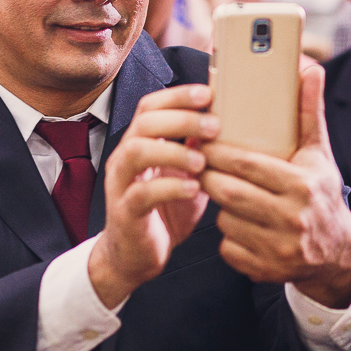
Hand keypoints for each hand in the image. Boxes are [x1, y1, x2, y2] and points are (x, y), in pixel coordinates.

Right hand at [89, 84, 215, 308]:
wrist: (135, 257)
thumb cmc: (164, 212)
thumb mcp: (186, 175)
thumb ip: (199, 151)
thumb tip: (228, 125)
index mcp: (140, 144)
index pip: (151, 106)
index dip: (178, 95)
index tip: (208, 93)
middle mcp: (126, 159)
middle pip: (144, 122)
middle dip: (181, 118)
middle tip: (214, 126)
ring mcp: (122, 184)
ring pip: (136, 152)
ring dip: (173, 150)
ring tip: (202, 160)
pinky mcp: (125, 212)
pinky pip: (142, 194)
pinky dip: (170, 187)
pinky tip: (194, 188)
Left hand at [200, 59, 350, 307]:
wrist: (337, 254)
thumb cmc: (321, 193)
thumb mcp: (319, 154)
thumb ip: (309, 112)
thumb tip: (309, 68)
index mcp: (304, 185)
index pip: (248, 165)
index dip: (218, 153)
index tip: (202, 143)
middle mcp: (293, 219)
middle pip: (230, 192)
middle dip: (210, 177)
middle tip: (200, 165)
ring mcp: (280, 249)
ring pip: (225, 221)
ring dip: (219, 207)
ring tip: (225, 193)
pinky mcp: (266, 271)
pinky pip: (229, 248)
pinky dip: (228, 236)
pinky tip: (239, 224)